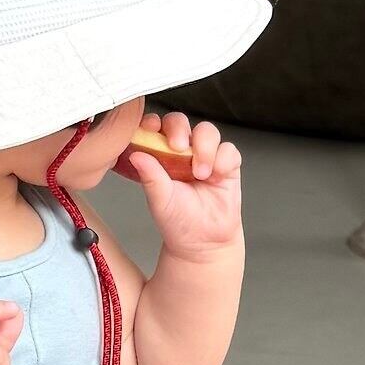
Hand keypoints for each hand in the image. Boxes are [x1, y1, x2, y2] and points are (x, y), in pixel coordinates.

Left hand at [115, 111, 242, 259]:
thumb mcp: (159, 199)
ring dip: (204, 147)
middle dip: (179, 129)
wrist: (203, 242)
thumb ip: (150, 176)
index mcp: (160, 155)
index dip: (153, 123)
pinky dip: (223, 159)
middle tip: (178, 147)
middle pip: (181, 122)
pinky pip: (228, 150)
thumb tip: (135, 155)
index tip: (151, 128)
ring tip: (200, 174)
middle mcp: (182, 151)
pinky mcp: (227, 164)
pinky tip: (216, 177)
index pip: (156, 128)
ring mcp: (205, 155)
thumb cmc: (178, 221)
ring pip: (207, 131)